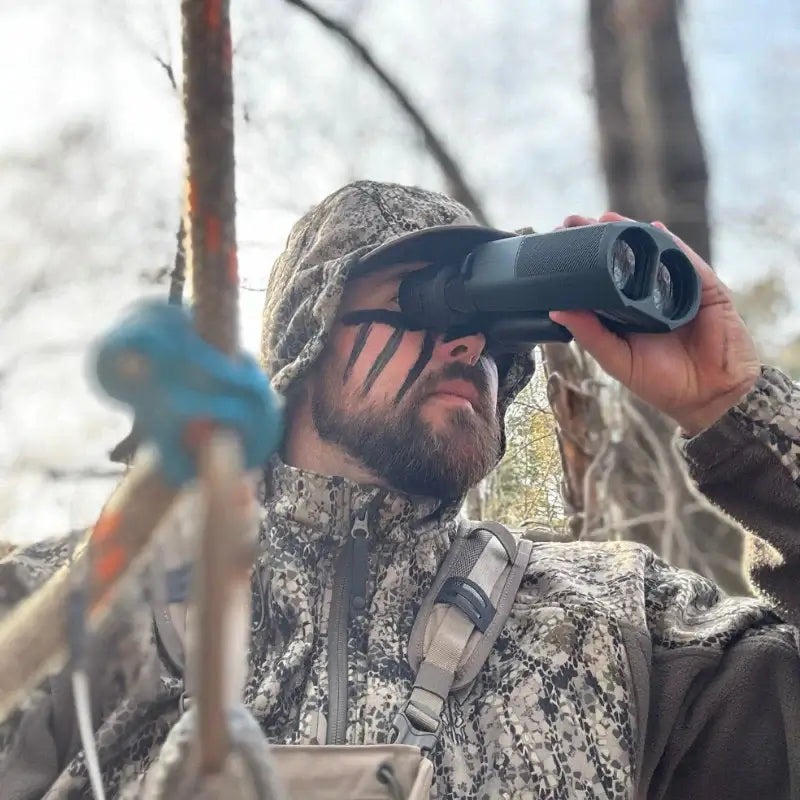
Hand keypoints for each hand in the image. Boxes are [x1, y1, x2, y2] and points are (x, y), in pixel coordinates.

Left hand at [549, 212, 760, 435]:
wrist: (709, 397)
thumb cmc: (662, 383)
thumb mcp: (617, 358)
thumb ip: (590, 334)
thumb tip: (555, 310)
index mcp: (626, 312)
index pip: (601, 278)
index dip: (582, 260)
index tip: (559, 241)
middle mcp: (650, 296)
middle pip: (624, 259)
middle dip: (600, 237)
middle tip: (574, 221)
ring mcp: (678, 290)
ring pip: (653, 254)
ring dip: (630, 234)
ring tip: (606, 218)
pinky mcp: (706, 290)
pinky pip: (687, 262)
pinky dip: (671, 245)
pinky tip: (653, 230)